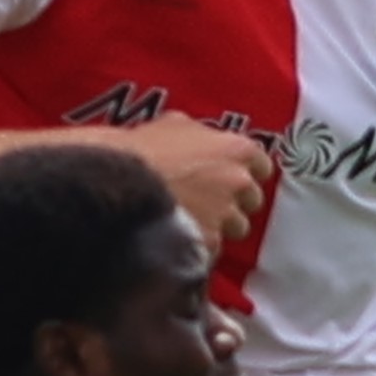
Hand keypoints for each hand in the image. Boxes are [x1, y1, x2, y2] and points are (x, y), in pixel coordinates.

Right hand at [127, 115, 280, 244]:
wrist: (114, 181)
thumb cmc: (140, 150)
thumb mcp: (174, 125)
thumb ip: (202, 135)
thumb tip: (202, 138)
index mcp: (237, 150)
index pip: (261, 166)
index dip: (243, 172)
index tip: (230, 178)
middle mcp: (238, 183)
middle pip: (251, 201)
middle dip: (232, 202)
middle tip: (205, 201)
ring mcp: (225, 217)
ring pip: (234, 229)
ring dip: (216, 226)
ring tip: (187, 219)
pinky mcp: (206, 245)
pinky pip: (210, 250)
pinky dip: (197, 246)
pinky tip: (175, 234)